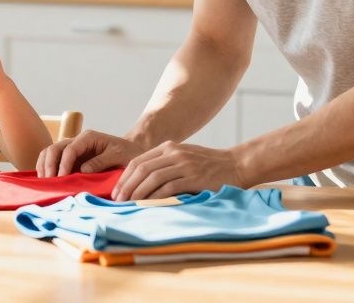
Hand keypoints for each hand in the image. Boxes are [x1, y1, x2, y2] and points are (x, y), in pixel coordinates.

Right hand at [36, 130, 144, 176]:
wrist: (133, 152)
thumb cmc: (128, 153)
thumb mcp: (119, 156)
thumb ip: (101, 161)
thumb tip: (82, 170)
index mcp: (88, 138)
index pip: (69, 149)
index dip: (63, 164)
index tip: (61, 179)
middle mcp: (77, 141)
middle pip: (54, 148)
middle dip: (49, 165)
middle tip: (49, 182)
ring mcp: (72, 150)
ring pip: (49, 153)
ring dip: (44, 166)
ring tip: (44, 183)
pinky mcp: (71, 160)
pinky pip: (53, 161)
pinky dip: (46, 169)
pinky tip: (46, 180)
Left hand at [112, 141, 245, 200]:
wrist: (237, 165)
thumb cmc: (208, 166)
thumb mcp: (184, 158)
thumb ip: (165, 165)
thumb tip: (141, 184)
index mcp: (168, 147)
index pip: (137, 161)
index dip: (124, 177)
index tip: (116, 192)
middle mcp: (174, 153)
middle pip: (142, 169)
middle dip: (126, 186)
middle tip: (117, 201)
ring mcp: (184, 164)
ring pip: (152, 178)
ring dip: (138, 193)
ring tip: (129, 205)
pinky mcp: (195, 177)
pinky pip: (169, 187)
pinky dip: (156, 197)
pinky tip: (148, 206)